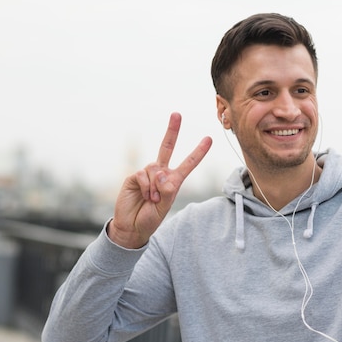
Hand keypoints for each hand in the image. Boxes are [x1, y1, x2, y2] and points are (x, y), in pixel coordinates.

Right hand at [108, 112, 211, 248]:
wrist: (131, 227)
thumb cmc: (150, 218)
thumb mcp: (164, 207)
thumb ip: (167, 190)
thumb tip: (162, 172)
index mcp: (173, 181)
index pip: (188, 163)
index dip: (198, 152)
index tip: (209, 138)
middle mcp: (161, 174)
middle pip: (166, 147)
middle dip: (172, 130)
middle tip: (177, 114)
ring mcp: (147, 174)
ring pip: (156, 168)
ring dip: (155, 186)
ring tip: (152, 199)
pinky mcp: (134, 176)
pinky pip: (144, 175)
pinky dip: (147, 187)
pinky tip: (144, 196)